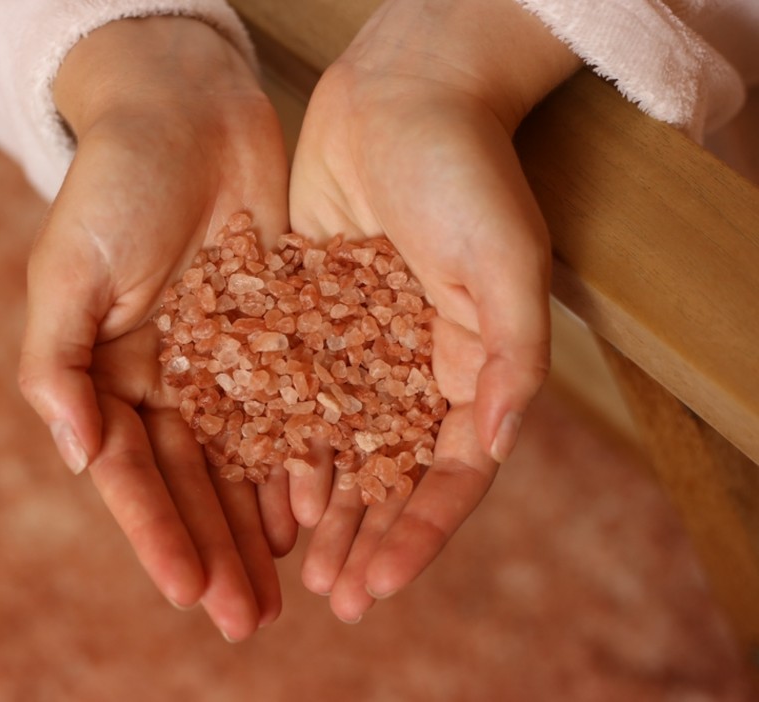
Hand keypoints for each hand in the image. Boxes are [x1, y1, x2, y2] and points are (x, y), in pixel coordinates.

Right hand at [17, 17, 292, 640]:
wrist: (187, 114)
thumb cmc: (115, 185)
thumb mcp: (67, 272)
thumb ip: (57, 365)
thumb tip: (77, 456)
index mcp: (108, 375)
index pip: (132, 472)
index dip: (156, 533)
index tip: (186, 592)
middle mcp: (165, 382)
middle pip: (191, 483)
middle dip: (214, 552)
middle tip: (243, 621)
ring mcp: (223, 364)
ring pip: (242, 462)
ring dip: (257, 528)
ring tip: (282, 591)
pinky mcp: (276, 338)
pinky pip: (289, 412)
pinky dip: (299, 463)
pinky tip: (314, 512)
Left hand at [287, 0, 579, 620]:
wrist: (401, 95)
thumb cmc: (465, 171)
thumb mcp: (504, 260)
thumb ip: (513, 355)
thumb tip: (499, 444)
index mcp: (471, 367)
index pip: (451, 472)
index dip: (420, 530)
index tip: (381, 582)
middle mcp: (415, 369)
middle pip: (389, 472)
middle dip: (363, 535)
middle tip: (331, 596)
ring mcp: (360, 348)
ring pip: (336, 444)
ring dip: (317, 504)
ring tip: (289, 561)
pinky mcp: (309, 318)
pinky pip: (290, 391)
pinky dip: (275, 439)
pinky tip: (253, 484)